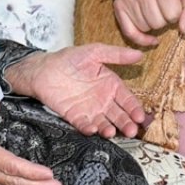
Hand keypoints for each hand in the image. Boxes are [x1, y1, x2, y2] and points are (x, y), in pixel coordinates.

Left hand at [5, 44, 147, 137]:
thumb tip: (139, 54)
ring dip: (109, 129)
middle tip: (132, 131)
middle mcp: (103, 100)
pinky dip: (88, 128)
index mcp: (111, 85)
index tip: (140, 117)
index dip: (134, 108)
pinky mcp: (74, 117)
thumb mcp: (95, 52)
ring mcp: (89, 110)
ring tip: (112, 132)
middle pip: (118, 114)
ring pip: (103, 122)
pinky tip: (93, 129)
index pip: (127, 99)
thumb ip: (116, 55)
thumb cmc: (70, 58)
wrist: (43, 69)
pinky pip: (84, 124)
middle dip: (126, 123)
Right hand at [114, 0, 184, 46]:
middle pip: (157, 23)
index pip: (173, 14)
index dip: (177, 14)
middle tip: (163, 9)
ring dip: (152, 25)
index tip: (174, 6)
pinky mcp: (118, 5)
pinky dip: (141, 39)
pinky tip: (151, 37)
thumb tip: (183, 30)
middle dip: (164, 20)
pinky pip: (129, 33)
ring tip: (154, 12)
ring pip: (144, 28)